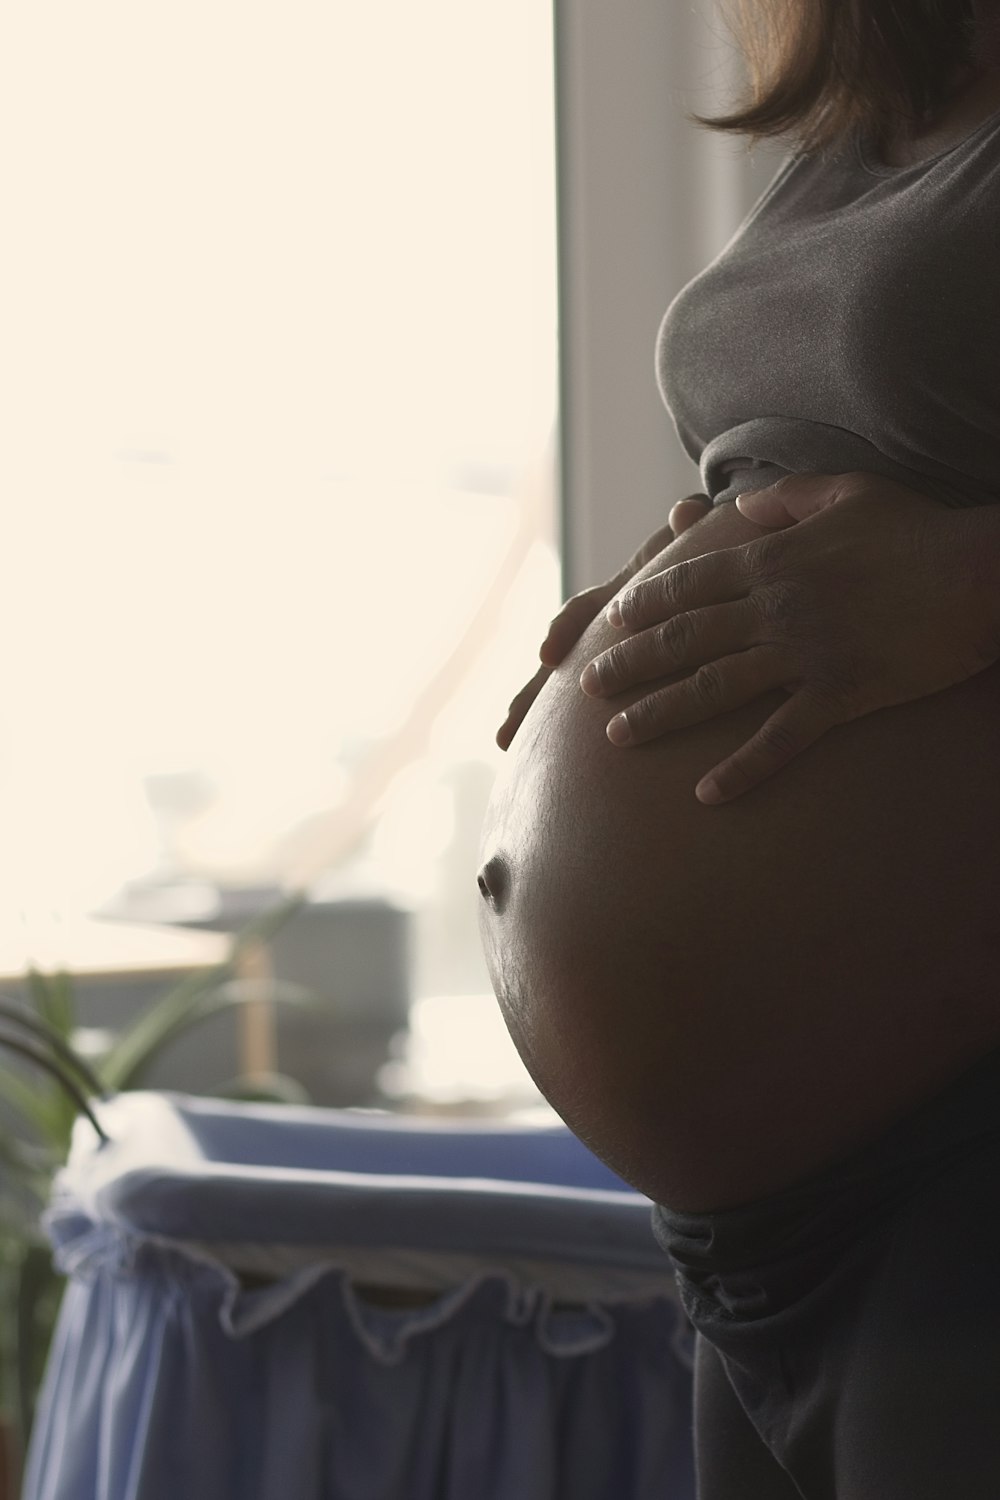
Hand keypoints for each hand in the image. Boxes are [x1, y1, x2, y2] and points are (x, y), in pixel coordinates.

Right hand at [496, 494, 710, 748]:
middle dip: (530, 696)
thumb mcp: (701, 539)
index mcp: (623, 595)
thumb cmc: (709, 556)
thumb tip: (687, 511)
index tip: (547, 655)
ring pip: (564, 691)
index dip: (564, 631)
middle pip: (558, 663)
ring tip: (505, 747)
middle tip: (505, 732)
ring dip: (535, 718)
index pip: (584, 612)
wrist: (714, 570)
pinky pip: (589, 712)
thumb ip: (693, 527)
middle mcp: (602, 628)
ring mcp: (608, 654)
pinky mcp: (622, 679)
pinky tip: (539, 758)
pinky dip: (566, 735)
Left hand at [580, 471, 999, 802]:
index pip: (688, 583)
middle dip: (628, 662)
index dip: (643, 604)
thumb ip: (787, 498)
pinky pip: (779, 739)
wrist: (980, 573)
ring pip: (712, 687)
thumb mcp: (849, 494)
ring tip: (616, 736)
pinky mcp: (839, 694)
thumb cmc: (920, 530)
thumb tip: (740, 508)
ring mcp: (804, 653)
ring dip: (659, 713)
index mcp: (772, 558)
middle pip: (684, 638)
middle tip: (588, 685)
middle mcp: (775, 606)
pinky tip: (705, 795)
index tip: (608, 623)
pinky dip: (741, 770)